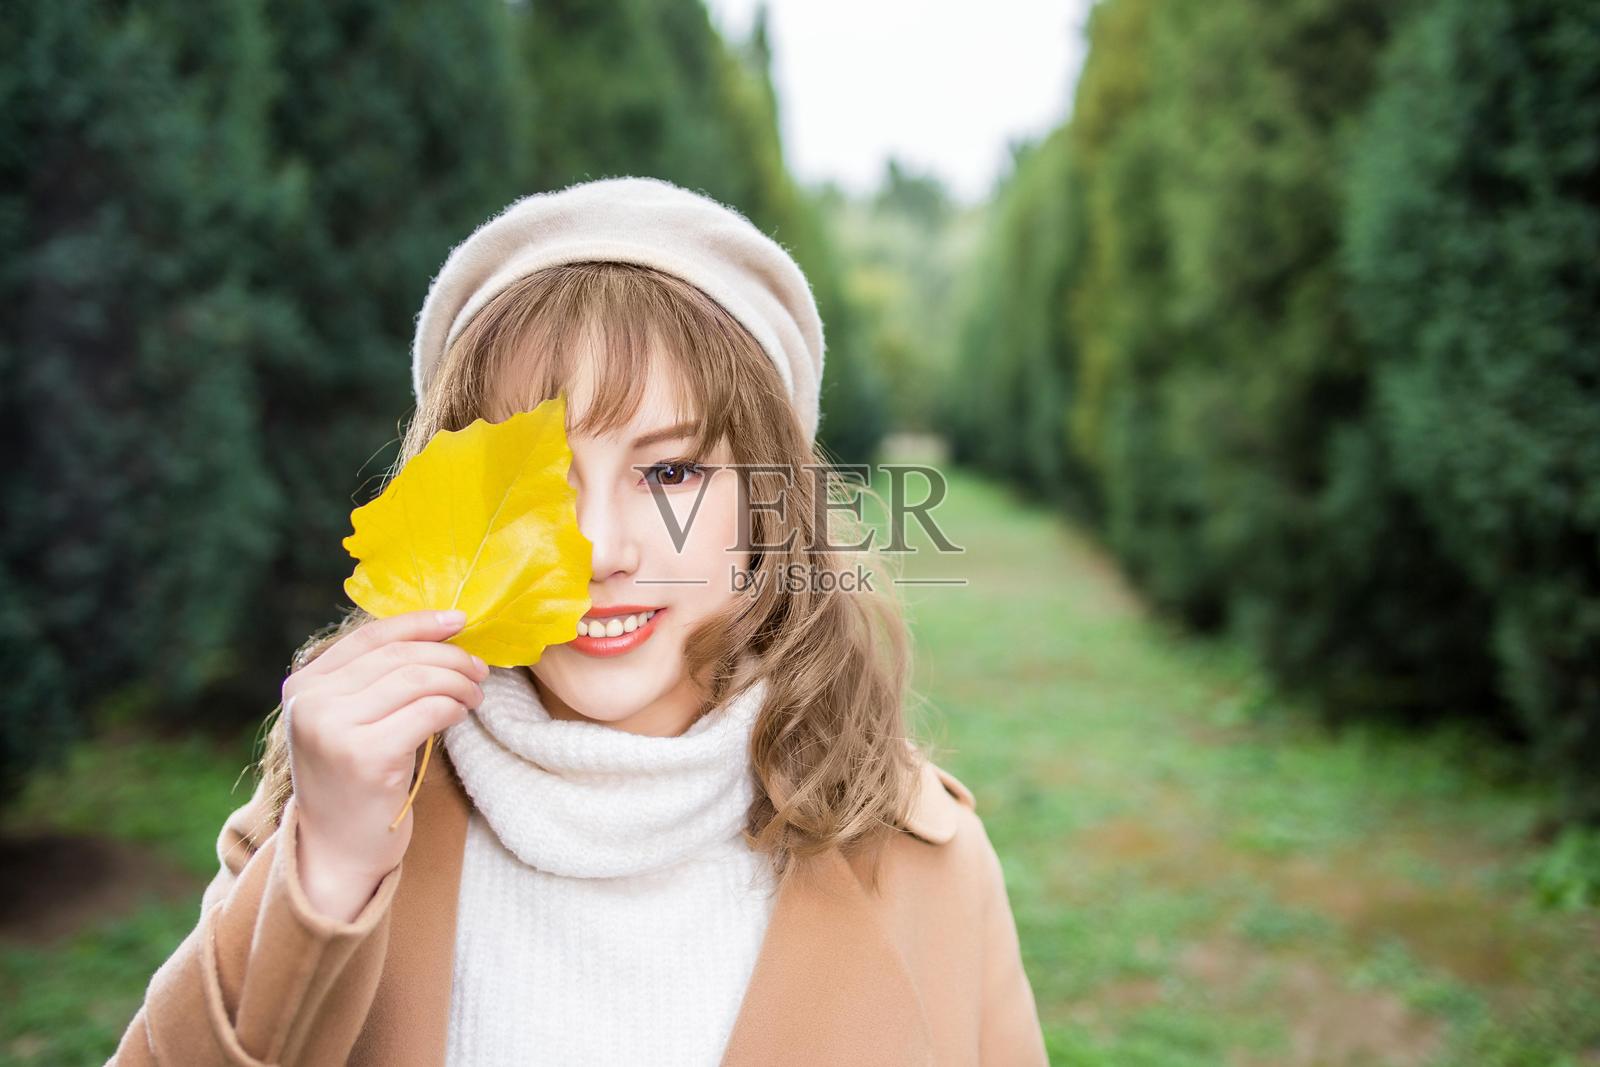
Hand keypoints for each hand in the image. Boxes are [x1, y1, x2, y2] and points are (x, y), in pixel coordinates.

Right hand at [280, 609, 487, 913]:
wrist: (338, 849)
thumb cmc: (355, 779)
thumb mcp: (350, 720)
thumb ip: (374, 679)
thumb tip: (440, 634)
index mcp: (304, 685)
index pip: (369, 637)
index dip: (419, 624)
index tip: (459, 621)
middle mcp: (311, 703)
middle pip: (399, 656)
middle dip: (449, 657)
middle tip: (479, 671)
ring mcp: (334, 729)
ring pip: (417, 680)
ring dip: (457, 683)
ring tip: (474, 696)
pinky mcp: (365, 756)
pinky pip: (427, 711)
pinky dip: (452, 708)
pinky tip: (459, 716)